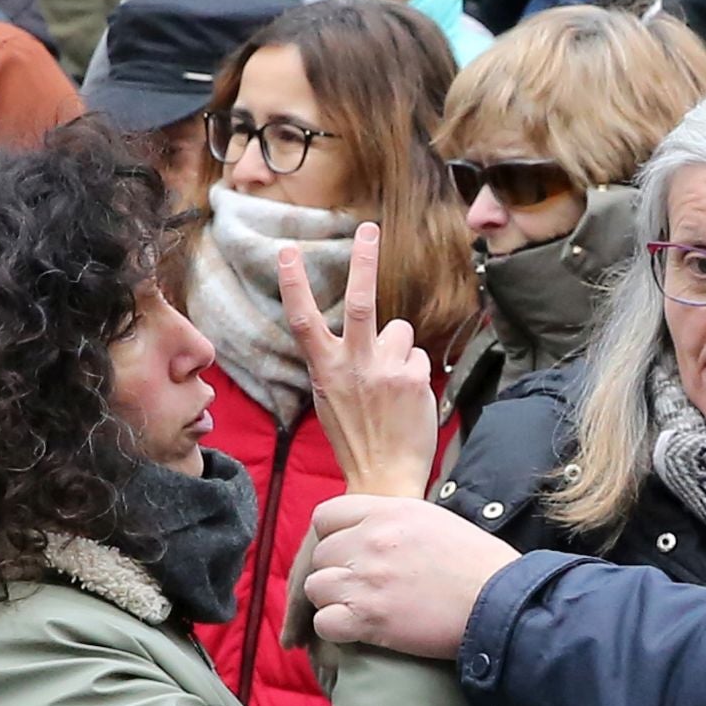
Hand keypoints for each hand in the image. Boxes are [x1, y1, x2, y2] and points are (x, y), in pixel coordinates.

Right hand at [277, 222, 436, 497]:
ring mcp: (384, 372)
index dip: (293, 284)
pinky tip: (407, 400)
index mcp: (325, 370)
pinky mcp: (412, 380)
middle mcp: (353, 366)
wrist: (383, 477)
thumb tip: (369, 333)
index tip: (287, 251)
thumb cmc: (355, 437)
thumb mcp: (331, 397)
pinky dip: (414, 374)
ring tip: (392, 385)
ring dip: (399, 350)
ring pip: (400, 331)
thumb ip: (343, 361)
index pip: (303, 320)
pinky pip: (417, 358)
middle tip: (369, 229)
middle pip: (361, 303)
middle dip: (364, 261)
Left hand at [304, 494, 521, 658]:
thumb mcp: (436, 521)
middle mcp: (371, 540)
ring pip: (316, 588)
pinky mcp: (368, 618)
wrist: (499, 601)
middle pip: (320, 555)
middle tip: (361, 588)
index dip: (333, 536)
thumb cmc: (479, 563)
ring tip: (360, 610)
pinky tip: (359, 630)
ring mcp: (366, 579)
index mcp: (389, 511)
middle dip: (336, 572)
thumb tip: (374, 531)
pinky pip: (324, 623)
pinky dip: (336, 630)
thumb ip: (396, 521)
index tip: (348, 553)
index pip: (326, 516)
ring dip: (334, 601)